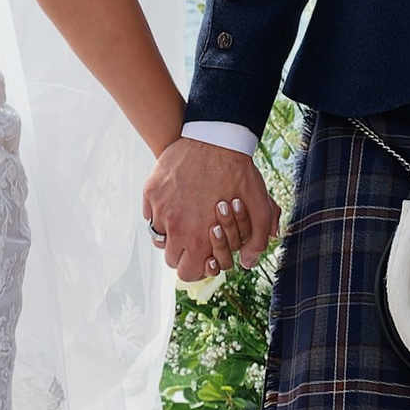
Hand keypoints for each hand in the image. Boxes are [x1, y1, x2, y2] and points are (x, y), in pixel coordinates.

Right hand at [141, 139, 279, 281]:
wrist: (216, 137)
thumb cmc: (239, 172)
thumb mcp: (259, 207)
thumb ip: (256, 241)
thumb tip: (246, 263)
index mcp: (198, 238)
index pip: (188, 272)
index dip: (197, 268)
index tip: (203, 257)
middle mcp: (174, 227)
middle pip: (170, 258)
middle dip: (184, 254)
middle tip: (196, 239)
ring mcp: (160, 208)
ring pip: (158, 237)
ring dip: (171, 235)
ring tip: (186, 221)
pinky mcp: (151, 191)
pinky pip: (150, 213)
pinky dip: (160, 214)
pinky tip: (176, 203)